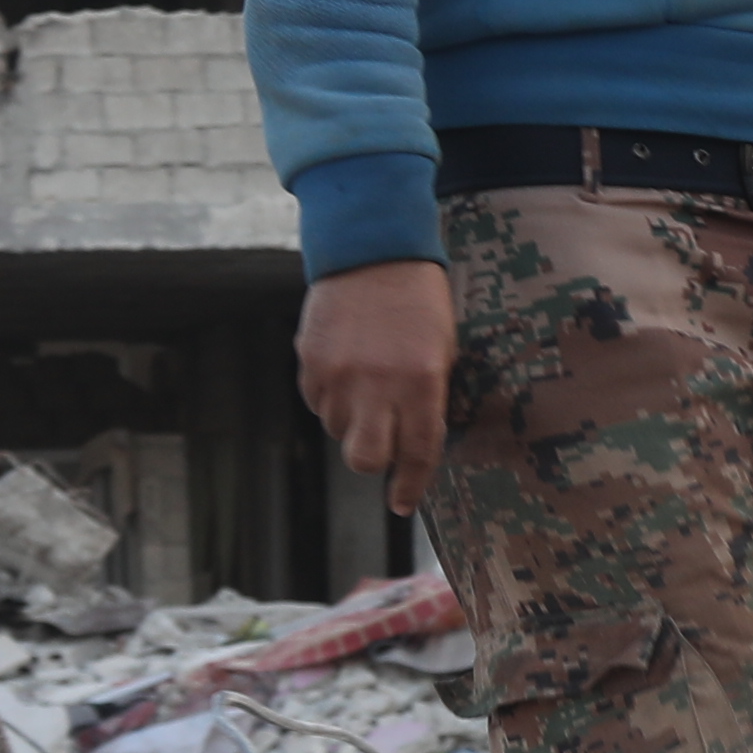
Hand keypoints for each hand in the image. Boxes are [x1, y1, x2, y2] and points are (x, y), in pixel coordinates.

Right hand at [296, 259, 455, 516]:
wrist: (373, 250)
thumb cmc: (420, 302)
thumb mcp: (443, 350)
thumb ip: (428, 400)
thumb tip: (414, 445)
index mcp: (420, 382)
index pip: (415, 453)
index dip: (409, 485)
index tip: (402, 502)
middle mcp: (376, 384)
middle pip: (365, 459)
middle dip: (374, 460)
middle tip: (383, 442)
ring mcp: (338, 374)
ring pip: (338, 430)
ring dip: (353, 420)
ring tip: (367, 380)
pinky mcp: (309, 361)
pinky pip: (317, 402)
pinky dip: (331, 396)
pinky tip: (346, 366)